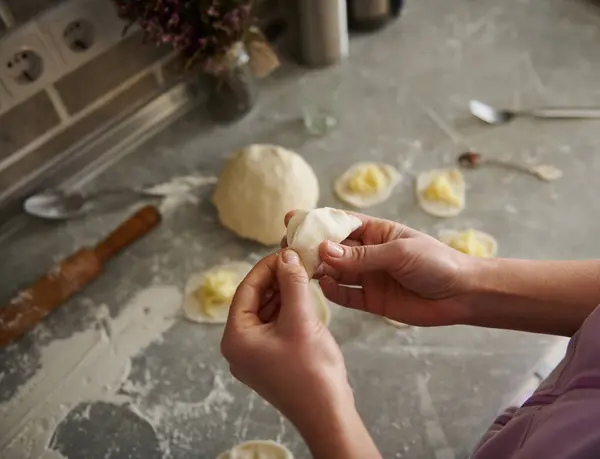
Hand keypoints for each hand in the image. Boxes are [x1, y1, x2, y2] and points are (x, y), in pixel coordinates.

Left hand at [221, 250, 381, 458]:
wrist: (328, 414)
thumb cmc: (311, 370)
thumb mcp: (301, 319)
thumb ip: (292, 283)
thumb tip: (286, 256)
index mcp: (236, 338)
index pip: (246, 290)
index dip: (266, 267)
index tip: (285, 250)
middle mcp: (239, 347)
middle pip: (254, 301)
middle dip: (276, 279)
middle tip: (296, 259)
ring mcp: (254, 356)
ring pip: (266, 313)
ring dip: (283, 293)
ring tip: (302, 273)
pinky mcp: (270, 361)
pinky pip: (274, 326)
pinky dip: (287, 309)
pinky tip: (302, 295)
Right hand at [282, 211, 478, 326]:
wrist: (461, 295)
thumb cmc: (436, 263)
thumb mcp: (398, 253)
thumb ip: (361, 255)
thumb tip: (324, 250)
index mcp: (375, 232)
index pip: (339, 224)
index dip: (315, 222)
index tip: (291, 219)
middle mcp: (367, 253)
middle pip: (331, 249)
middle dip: (311, 248)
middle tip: (288, 250)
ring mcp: (367, 277)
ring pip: (334, 272)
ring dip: (317, 270)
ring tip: (300, 270)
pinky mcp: (370, 300)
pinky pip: (344, 295)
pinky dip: (332, 292)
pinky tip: (323, 286)